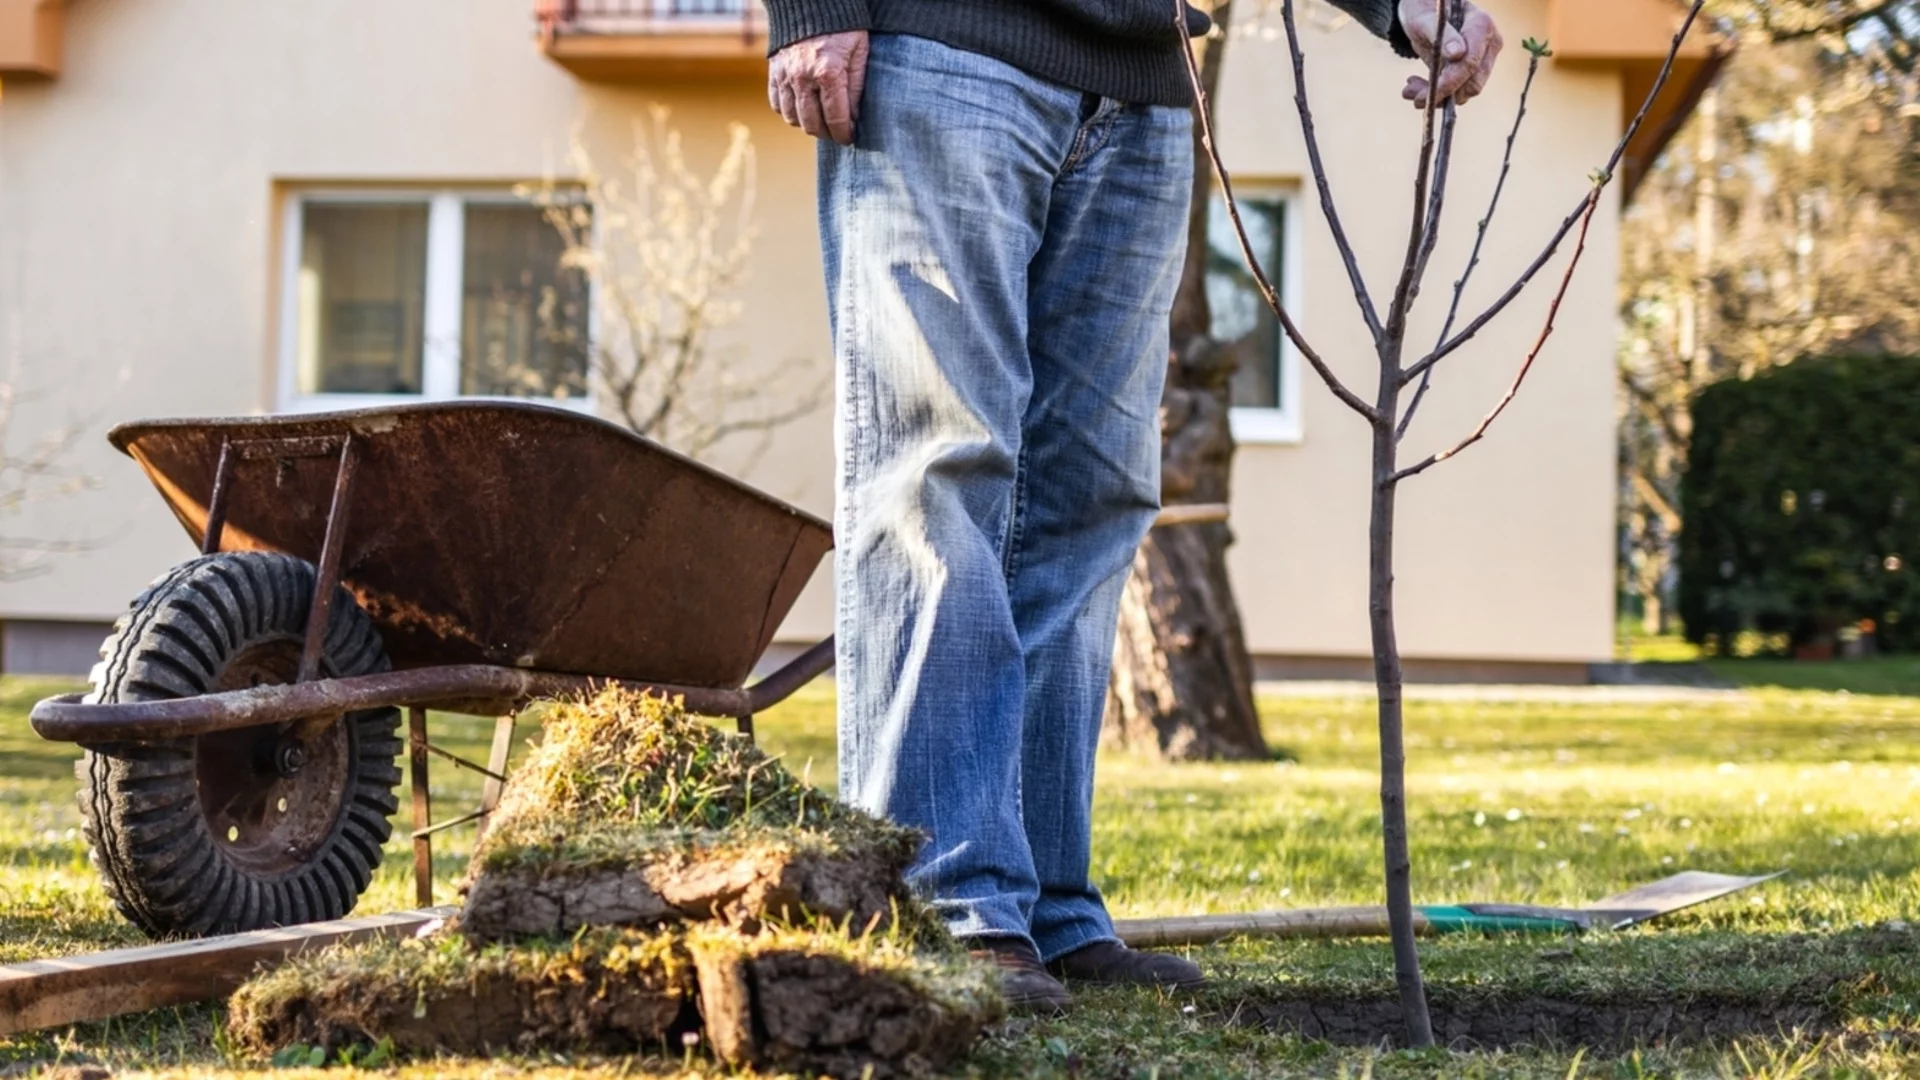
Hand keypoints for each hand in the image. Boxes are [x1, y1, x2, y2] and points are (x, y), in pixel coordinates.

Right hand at [768, 30, 869, 145]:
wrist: (812, 3)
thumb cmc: (843, 27)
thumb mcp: (859, 53)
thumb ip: (857, 86)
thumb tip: (854, 117)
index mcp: (828, 72)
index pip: (835, 118)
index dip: (843, 134)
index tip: (849, 138)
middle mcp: (803, 77)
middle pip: (812, 124)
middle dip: (827, 134)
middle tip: (836, 133)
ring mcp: (785, 75)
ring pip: (792, 118)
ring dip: (807, 125)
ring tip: (820, 122)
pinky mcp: (774, 72)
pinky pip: (776, 104)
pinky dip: (789, 112)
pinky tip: (802, 110)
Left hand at [1397, 0, 1502, 108]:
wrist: (1426, 9)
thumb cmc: (1425, 9)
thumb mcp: (1426, 19)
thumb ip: (1442, 35)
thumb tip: (1457, 54)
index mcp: (1482, 25)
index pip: (1470, 63)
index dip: (1449, 82)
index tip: (1425, 95)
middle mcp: (1489, 44)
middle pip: (1472, 83)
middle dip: (1441, 94)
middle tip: (1409, 94)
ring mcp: (1484, 59)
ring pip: (1464, 92)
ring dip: (1436, 97)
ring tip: (1409, 90)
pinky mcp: (1473, 71)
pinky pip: (1458, 92)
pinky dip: (1436, 94)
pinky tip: (1416, 87)